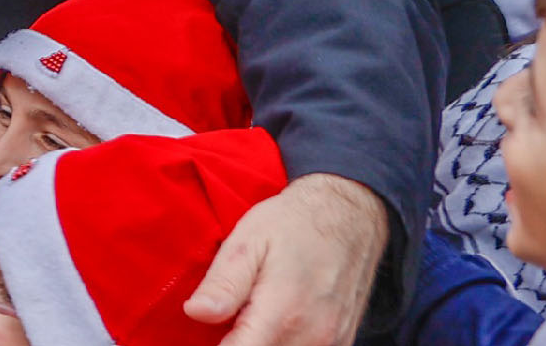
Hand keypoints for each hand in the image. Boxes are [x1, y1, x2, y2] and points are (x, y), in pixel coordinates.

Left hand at [185, 173, 388, 345]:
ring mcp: (332, 342)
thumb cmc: (294, 223)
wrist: (349, 213)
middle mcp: (312, 336)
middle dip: (240, 343)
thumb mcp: (248, 242)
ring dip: (262, 343)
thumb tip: (196, 312)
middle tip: (230, 319)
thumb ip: (223, 284)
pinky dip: (284, 343)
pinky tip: (274, 321)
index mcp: (282, 313)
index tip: (211, 333)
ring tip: (251, 317)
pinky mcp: (342, 341)